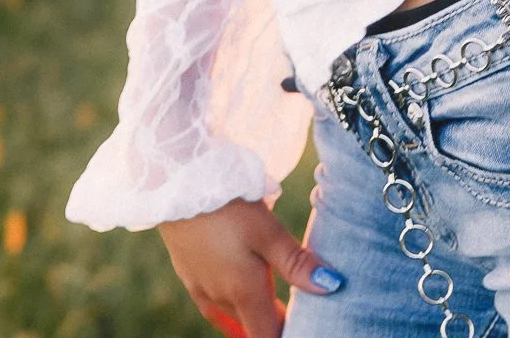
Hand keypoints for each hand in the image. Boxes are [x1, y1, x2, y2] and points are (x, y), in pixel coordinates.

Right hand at [158, 198, 343, 337]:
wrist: (177, 187)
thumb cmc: (228, 207)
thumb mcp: (268, 231)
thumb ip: (297, 262)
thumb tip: (332, 286)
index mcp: (245, 293)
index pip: (267, 337)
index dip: (286, 336)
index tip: (305, 326)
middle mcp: (221, 299)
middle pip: (253, 327)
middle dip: (275, 325)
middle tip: (299, 315)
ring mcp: (202, 289)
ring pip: (234, 316)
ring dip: (255, 316)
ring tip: (276, 310)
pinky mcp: (189, 276)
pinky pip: (215, 307)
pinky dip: (232, 311)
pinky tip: (236, 302)